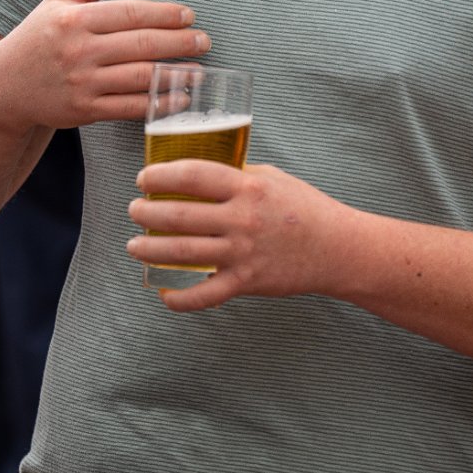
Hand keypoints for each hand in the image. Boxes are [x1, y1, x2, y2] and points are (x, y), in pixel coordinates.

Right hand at [0, 0, 210, 130]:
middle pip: (142, 45)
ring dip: (176, 75)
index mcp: (75, 18)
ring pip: (140, 78)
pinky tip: (181, 98)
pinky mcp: (84, 110)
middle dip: (180, 43)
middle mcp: (79, 50)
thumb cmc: (40, 36)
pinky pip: (130, 107)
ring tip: (201, 71)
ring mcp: (82, 82)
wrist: (3, 86)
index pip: (131, 14)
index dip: (166, 14)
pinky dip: (159, 103)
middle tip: (205, 41)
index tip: (190, 16)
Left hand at [127, 160, 342, 309]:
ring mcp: (243, 253)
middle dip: (146, 213)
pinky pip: (205, 294)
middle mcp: (242, 219)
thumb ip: (236, 176)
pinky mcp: (246, 282)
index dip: (159, 176)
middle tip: (134, 210)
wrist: (337, 248)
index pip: (191, 175)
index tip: (144, 179)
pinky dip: (179, 297)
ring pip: (182, 252)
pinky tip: (162, 292)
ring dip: (150, 249)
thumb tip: (197, 175)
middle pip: (179, 215)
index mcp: (248, 186)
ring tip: (134, 246)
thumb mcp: (271, 178)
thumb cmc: (304, 208)